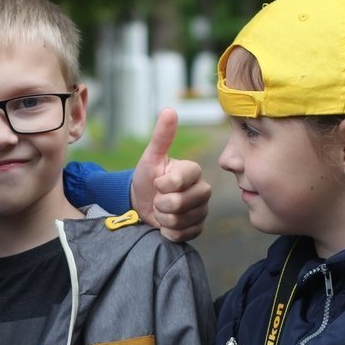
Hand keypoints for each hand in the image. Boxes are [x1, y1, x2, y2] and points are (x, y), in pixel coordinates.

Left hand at [130, 109, 210, 241]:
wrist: (142, 204)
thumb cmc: (147, 178)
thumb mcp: (150, 158)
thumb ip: (161, 136)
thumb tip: (169, 110)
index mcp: (193, 171)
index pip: (179, 181)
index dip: (162, 185)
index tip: (157, 182)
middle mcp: (203, 190)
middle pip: (181, 203)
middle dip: (161, 204)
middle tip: (157, 199)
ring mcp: (202, 210)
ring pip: (181, 220)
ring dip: (163, 218)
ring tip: (161, 210)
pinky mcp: (198, 228)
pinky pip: (183, 235)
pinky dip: (168, 232)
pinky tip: (165, 224)